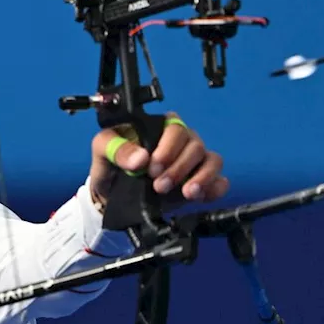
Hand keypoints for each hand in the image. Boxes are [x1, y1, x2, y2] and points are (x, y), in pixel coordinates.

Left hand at [89, 112, 229, 208]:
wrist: (113, 197)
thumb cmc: (110, 165)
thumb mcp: (103, 151)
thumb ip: (117, 149)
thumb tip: (140, 158)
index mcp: (160, 127)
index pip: (176, 128)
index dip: (168, 148)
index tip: (152, 168)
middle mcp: (182, 141)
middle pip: (196, 146)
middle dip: (179, 168)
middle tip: (159, 186)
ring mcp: (194, 162)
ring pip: (212, 160)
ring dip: (201, 177)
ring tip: (186, 193)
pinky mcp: (202, 182)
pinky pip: (220, 181)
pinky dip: (215, 188)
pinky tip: (201, 197)